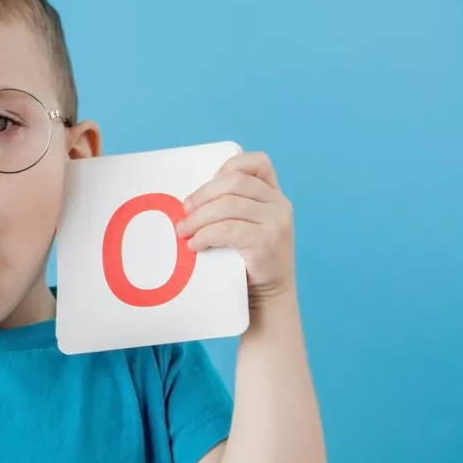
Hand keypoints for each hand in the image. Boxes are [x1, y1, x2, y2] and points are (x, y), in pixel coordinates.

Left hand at [177, 151, 295, 305]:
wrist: (269, 299)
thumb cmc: (248, 262)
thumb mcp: (249, 227)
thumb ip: (234, 207)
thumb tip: (191, 199)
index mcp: (275, 195)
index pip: (258, 162)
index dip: (229, 166)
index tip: (207, 186)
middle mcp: (279, 204)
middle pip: (233, 183)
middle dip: (202, 195)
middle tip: (184, 212)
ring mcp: (276, 223)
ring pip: (227, 206)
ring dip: (198, 218)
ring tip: (183, 231)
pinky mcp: (266, 243)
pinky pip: (227, 230)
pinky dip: (205, 235)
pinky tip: (195, 244)